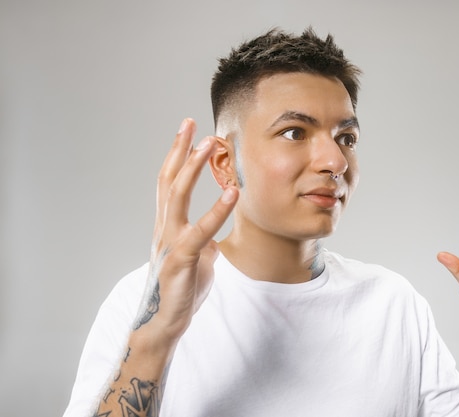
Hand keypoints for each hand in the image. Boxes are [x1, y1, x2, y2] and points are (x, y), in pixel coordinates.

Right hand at [135, 118, 237, 343]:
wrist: (167, 321)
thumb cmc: (182, 287)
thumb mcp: (196, 255)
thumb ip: (202, 238)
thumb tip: (215, 232)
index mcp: (168, 224)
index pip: (170, 182)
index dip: (177, 155)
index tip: (188, 131)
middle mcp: (164, 227)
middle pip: (168, 179)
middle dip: (179, 149)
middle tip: (191, 123)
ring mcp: (170, 241)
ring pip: (176, 196)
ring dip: (191, 168)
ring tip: (208, 145)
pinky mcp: (181, 259)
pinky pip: (199, 230)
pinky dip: (216, 210)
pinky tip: (232, 193)